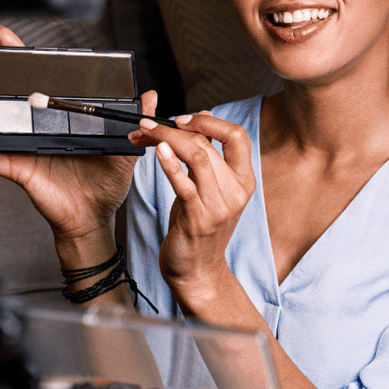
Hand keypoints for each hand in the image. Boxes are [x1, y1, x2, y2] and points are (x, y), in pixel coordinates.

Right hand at [0, 26, 152, 249]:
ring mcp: (21, 148)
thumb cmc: (105, 183)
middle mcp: (32, 127)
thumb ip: (135, 119)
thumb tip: (150, 95)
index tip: (6, 37)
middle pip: (0, 93)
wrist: (97, 216)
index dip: (17, 58)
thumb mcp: (124, 146)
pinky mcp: (19, 170)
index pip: (31, 80)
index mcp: (53, 116)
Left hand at [134, 112, 256, 296]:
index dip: (209, 122)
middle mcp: (236, 191)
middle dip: (173, 128)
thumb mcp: (210, 188)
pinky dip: (170, 164)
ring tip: (144, 132)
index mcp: (244, 180)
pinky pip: (184, 184)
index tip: (183, 118)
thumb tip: (204, 117)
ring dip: (166, 139)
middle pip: (208, 144)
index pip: (237, 136)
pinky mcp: (198, 218)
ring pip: (197, 156)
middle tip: (147, 124)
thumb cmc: (200, 228)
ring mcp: (219, 206)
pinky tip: (157, 151)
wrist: (198, 271)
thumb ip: (209, 156)